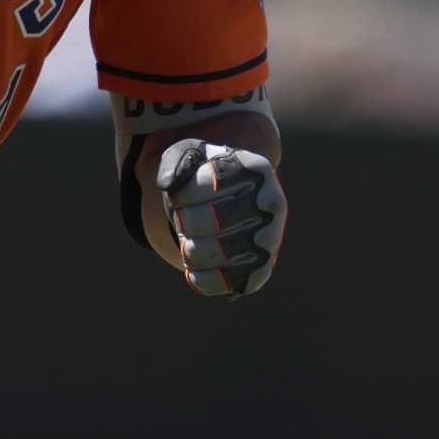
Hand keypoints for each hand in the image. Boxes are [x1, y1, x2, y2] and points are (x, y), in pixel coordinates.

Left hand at [156, 137, 285, 297]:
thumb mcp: (189, 156)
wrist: (225, 206)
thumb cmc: (203, 177)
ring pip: (216, 253)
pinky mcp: (261, 270)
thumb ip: (177, 161)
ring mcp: (270, 239)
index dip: (181, 194)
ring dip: (190, 250)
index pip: (208, 183)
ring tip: (190, 242)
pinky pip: (223, 283)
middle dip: (185, 222)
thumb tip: (168, 183)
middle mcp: (271, 203)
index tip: (180, 196)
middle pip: (213, 220)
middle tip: (184, 221)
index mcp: (254, 169)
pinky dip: (200, 278)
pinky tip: (196, 267)